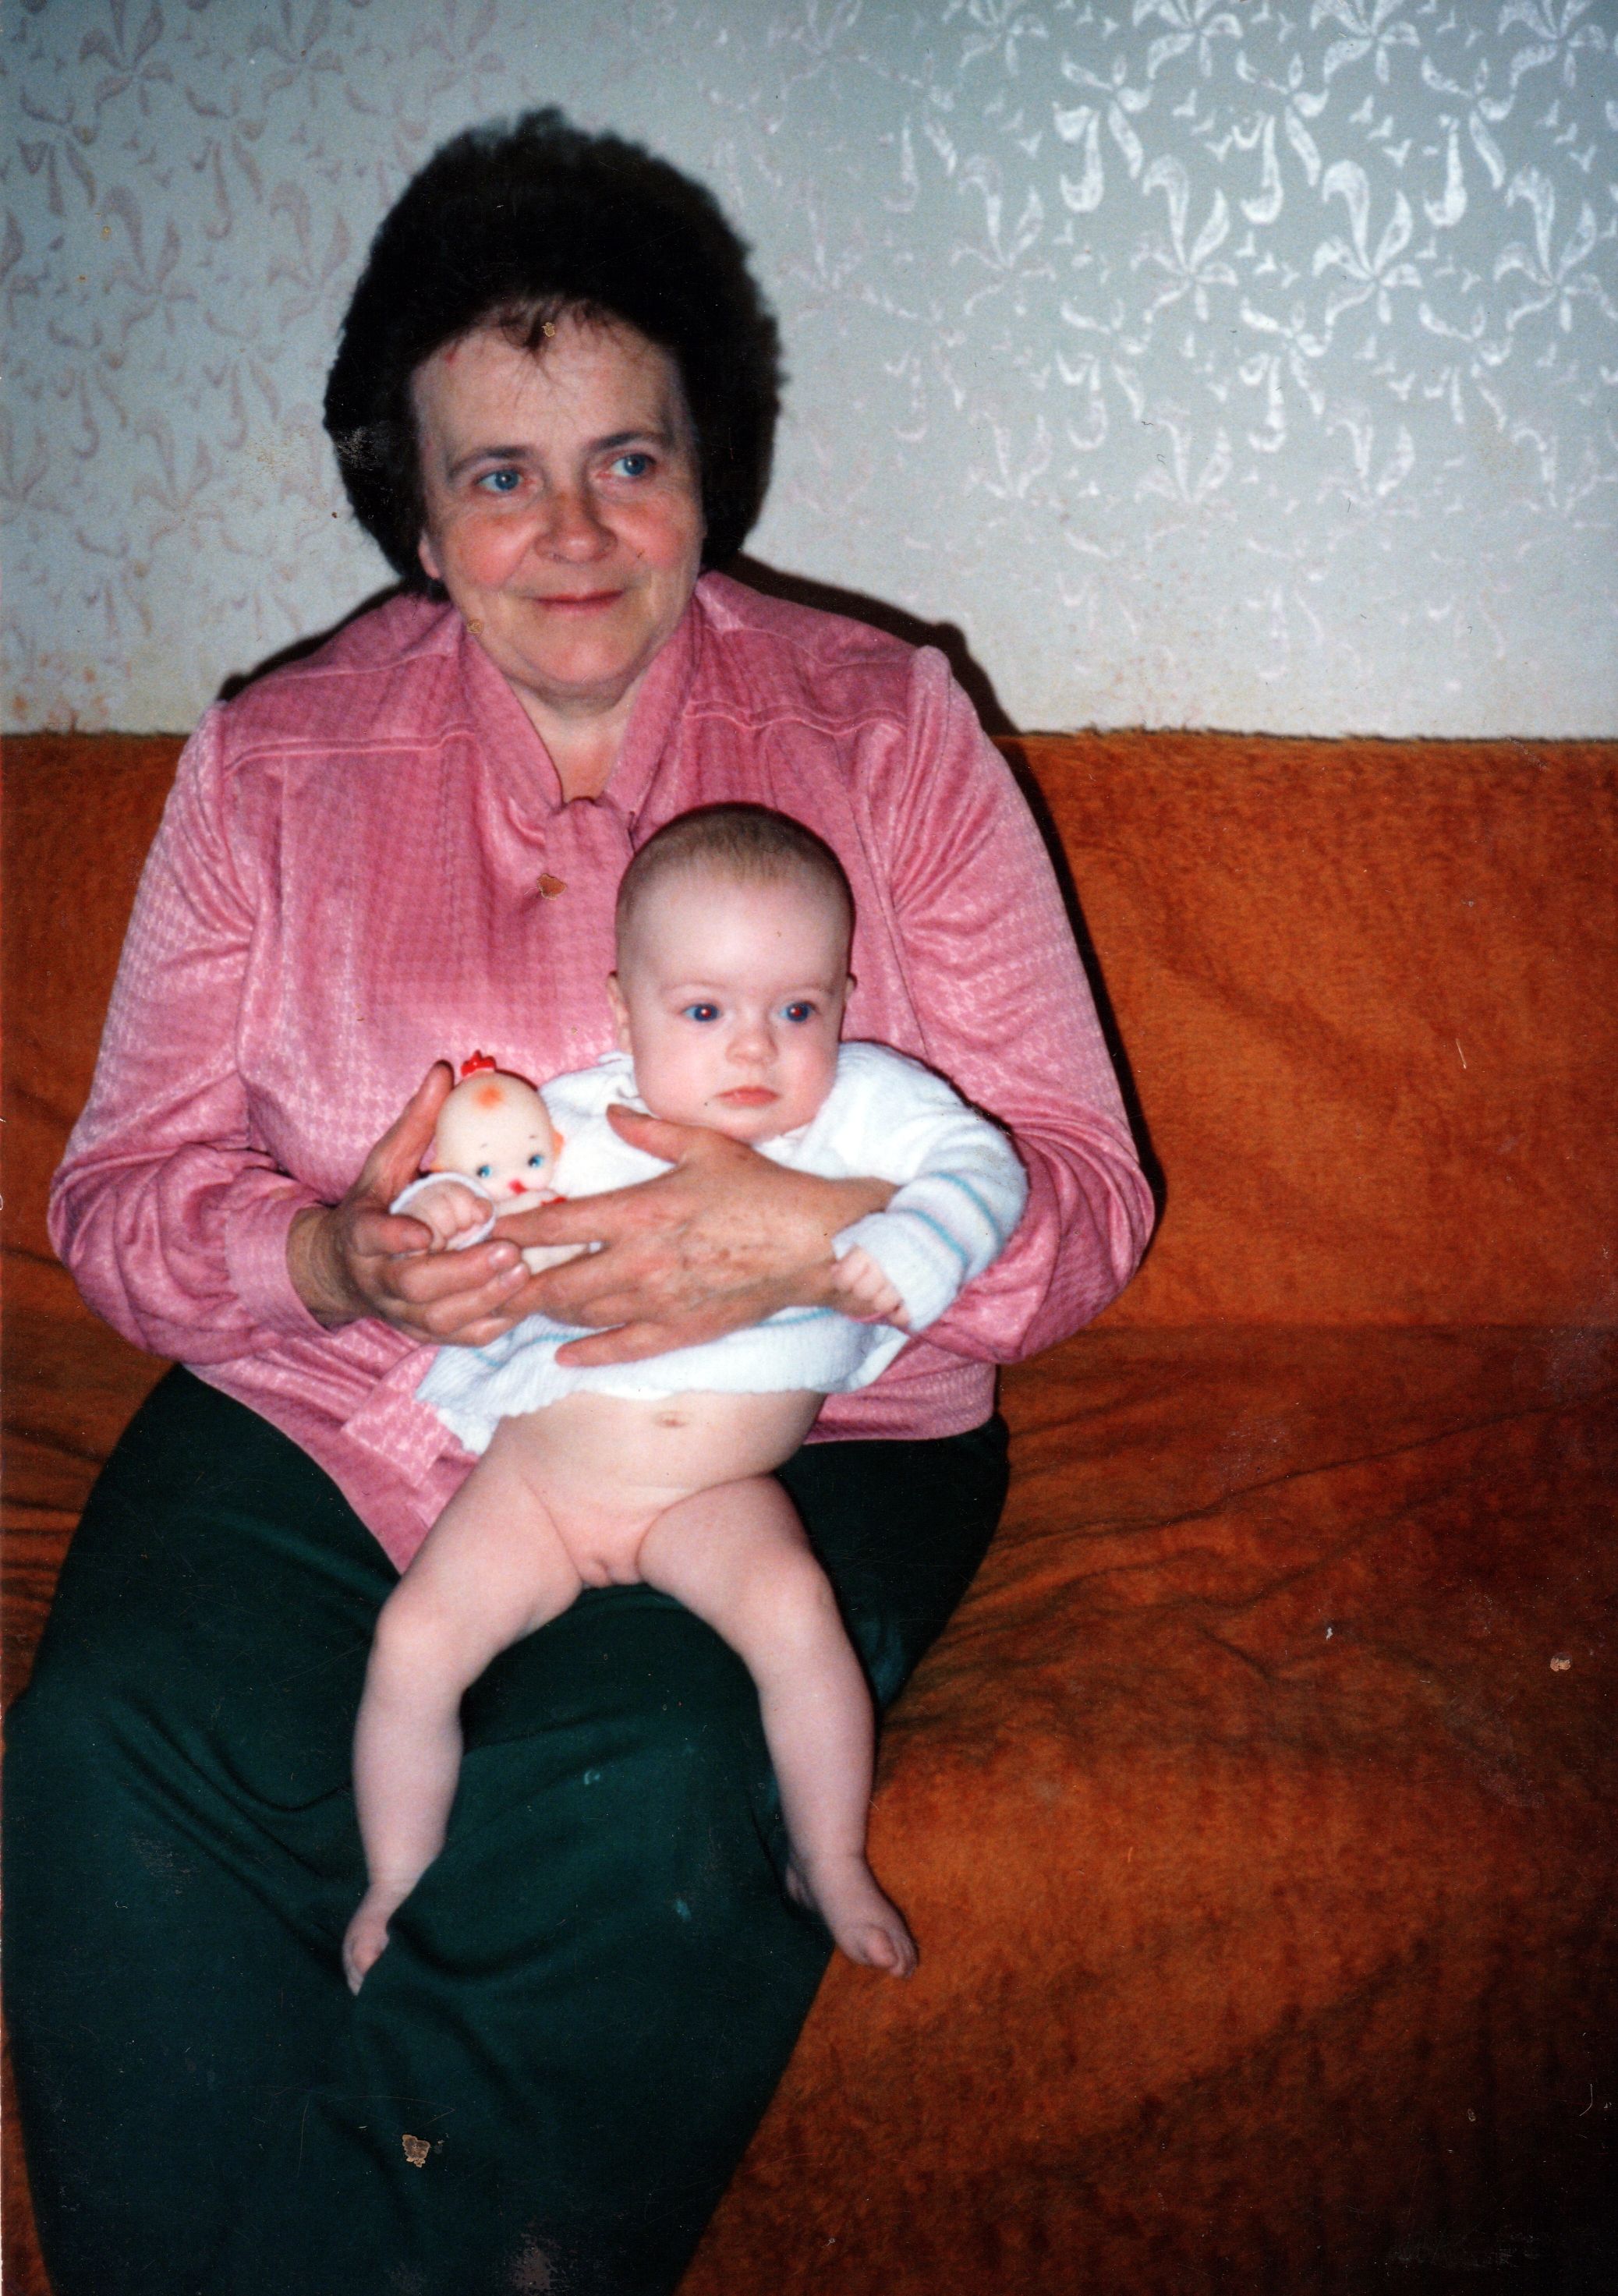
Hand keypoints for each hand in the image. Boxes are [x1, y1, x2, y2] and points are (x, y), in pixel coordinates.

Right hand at [287, 1066, 531, 1345]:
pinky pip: (458, 1338)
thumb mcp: (385, 1163)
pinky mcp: (423, 1333)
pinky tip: (523, 1301)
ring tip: (523, 1273)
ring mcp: (400, 1312)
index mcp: (362, 1234)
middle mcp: (378, 1279)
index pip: (373, 1238)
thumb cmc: (373, 1207)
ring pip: (440, 1319)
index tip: (423, 1233)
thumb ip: (415, 1123)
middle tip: (507, 1251)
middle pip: (415, 1285)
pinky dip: (492, 1325)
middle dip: (462, 1272)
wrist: (343, 1270)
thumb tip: (443, 1071)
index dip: (395, 1238)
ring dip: (483, 1299)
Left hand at [491, 1104, 894, 1365]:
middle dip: (515, 1283)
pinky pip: (623, 1349)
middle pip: (556, 1281)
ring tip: (520, 1306)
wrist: (815, 1244)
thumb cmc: (762, 1189)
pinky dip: (588, 1355)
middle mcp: (639, 1262)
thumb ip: (649, 1130)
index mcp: (639, 1211)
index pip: (557, 1224)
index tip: (486, 1230)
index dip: (515, 1229)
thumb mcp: (704, 1145)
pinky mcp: (681, 1330)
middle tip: (486, 1283)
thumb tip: (609, 1112)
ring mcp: (659, 1302)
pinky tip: (563, 1356)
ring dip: (546, 1312)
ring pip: (582, 1316)